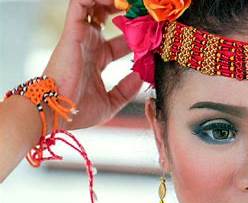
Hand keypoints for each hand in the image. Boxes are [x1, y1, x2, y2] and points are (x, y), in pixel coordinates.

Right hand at [43, 0, 142, 129]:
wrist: (59, 113)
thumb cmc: (78, 111)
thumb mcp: (111, 103)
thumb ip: (126, 90)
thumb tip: (142, 77)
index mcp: (98, 59)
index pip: (121, 41)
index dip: (138, 36)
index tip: (155, 37)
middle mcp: (90, 44)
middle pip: (109, 17)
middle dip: (127, 12)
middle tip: (145, 13)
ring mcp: (82, 36)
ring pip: (95, 4)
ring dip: (114, 1)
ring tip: (133, 4)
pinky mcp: (74, 31)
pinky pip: (82, 2)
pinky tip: (118, 2)